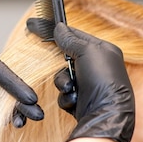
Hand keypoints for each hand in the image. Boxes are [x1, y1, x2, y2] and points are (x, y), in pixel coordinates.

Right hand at [27, 19, 134, 141]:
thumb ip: (71, 39)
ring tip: (72, 90)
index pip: (77, 36)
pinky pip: (65, 94)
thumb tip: (59, 28)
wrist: (106, 115)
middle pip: (67, 59)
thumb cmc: (102, 80)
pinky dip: (67, 97)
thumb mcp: (87, 52)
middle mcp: (98, 67)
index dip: (58, 33)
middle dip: (64, 68)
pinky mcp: (82, 101)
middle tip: (66, 72)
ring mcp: (90, 85)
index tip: (37, 26)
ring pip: (64, 78)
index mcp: (104, 51)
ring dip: (64, 84)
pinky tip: (75, 102)